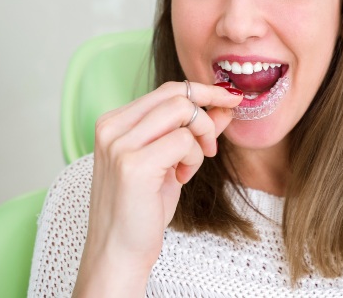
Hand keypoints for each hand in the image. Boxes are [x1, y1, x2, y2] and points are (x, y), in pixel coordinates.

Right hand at [73, 81, 241, 296]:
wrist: (118, 252)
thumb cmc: (141, 209)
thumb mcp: (169, 161)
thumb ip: (192, 131)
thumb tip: (225, 106)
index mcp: (114, 122)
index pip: (167, 89)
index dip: (204, 92)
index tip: (230, 99)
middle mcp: (112, 128)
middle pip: (177, 94)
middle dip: (207, 114)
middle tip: (211, 146)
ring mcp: (120, 144)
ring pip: (183, 111)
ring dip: (200, 139)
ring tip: (190, 166)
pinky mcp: (133, 164)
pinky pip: (184, 141)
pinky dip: (194, 158)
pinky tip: (181, 178)